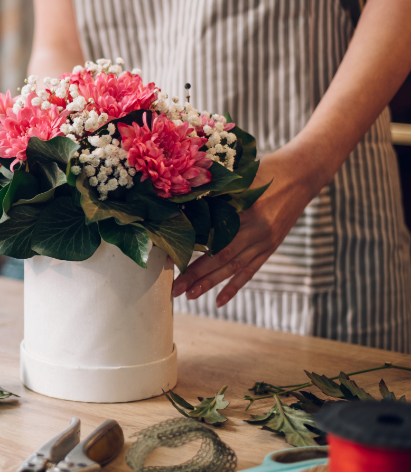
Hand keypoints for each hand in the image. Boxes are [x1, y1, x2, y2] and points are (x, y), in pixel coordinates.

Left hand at [170, 145, 324, 306]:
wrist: (303, 173)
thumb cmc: (266, 170)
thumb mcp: (240, 178)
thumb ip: (216, 195)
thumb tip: (181, 210)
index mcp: (247, 210)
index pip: (212, 236)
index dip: (191, 251)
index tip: (169, 261)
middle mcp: (258, 230)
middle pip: (221, 257)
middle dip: (196, 275)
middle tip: (174, 289)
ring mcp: (266, 241)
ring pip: (234, 268)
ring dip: (211, 284)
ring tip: (189, 295)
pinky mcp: (271, 247)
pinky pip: (250, 271)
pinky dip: (234, 286)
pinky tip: (219, 301)